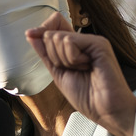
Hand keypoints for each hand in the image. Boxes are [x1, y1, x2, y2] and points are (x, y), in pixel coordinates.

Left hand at [26, 12, 135, 135]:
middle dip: (53, 56)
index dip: (41, 30)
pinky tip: (87, 66)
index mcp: (75, 48)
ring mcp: (92, 41)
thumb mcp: (58, 73)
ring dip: (64, 60)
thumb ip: (46, 54)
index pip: (54, 25)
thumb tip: (31, 34)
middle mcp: (84, 42)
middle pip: (51, 33)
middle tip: (72, 69)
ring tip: (82, 70)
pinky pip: (70, 41)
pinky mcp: (99, 43)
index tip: (30, 34)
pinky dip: (72, 58)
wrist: (105, 110)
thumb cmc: (86, 97)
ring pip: (58, 37)